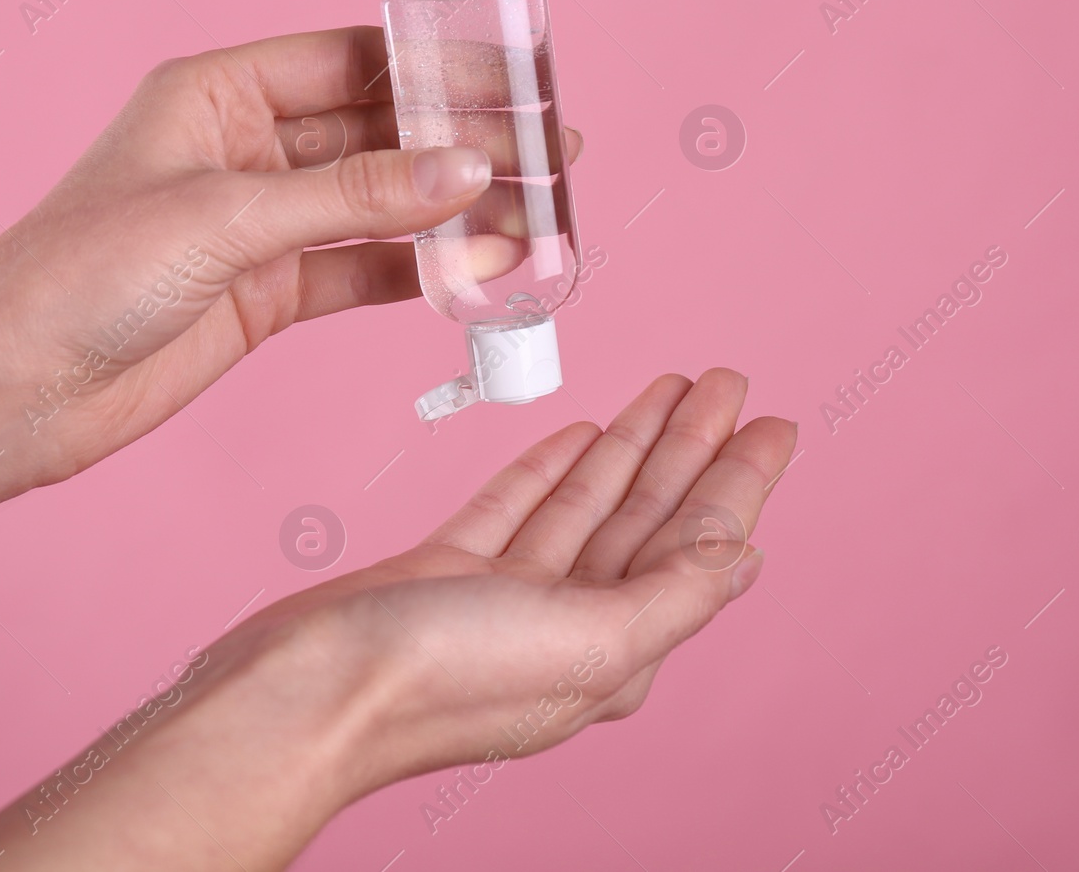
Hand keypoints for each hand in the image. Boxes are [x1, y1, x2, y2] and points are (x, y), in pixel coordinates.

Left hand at [0, 26, 582, 484]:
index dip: (434, 72)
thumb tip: (465, 170)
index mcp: (219, 93)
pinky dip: (418, 274)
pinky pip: (362, 270)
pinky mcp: (269, 291)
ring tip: (535, 217)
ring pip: (380, 206)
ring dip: (452, 214)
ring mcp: (262, 223)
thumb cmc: (83, 273)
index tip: (513, 84)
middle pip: (378, 135)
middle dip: (461, 147)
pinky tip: (477, 273)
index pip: (350, 62)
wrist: (19, 387)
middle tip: (547, 156)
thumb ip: (352, 196)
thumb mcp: (228, 217)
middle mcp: (246, 149)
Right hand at [0, 369, 796, 869]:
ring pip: (586, 503)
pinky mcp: (447, 573)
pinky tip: (580, 432)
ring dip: (631, 444)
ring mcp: (505, 598)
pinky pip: (519, 506)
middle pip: (647, 516)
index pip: (696, 546)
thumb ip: (673, 596)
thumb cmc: (439, 680)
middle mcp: (567, 625)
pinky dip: (552, 468)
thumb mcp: (589, 639)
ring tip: (672, 388)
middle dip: (691, 448)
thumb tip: (742, 558)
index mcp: (612, 650)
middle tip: (730, 383)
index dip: (737, 481)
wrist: (305, 693)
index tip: (773, 424)